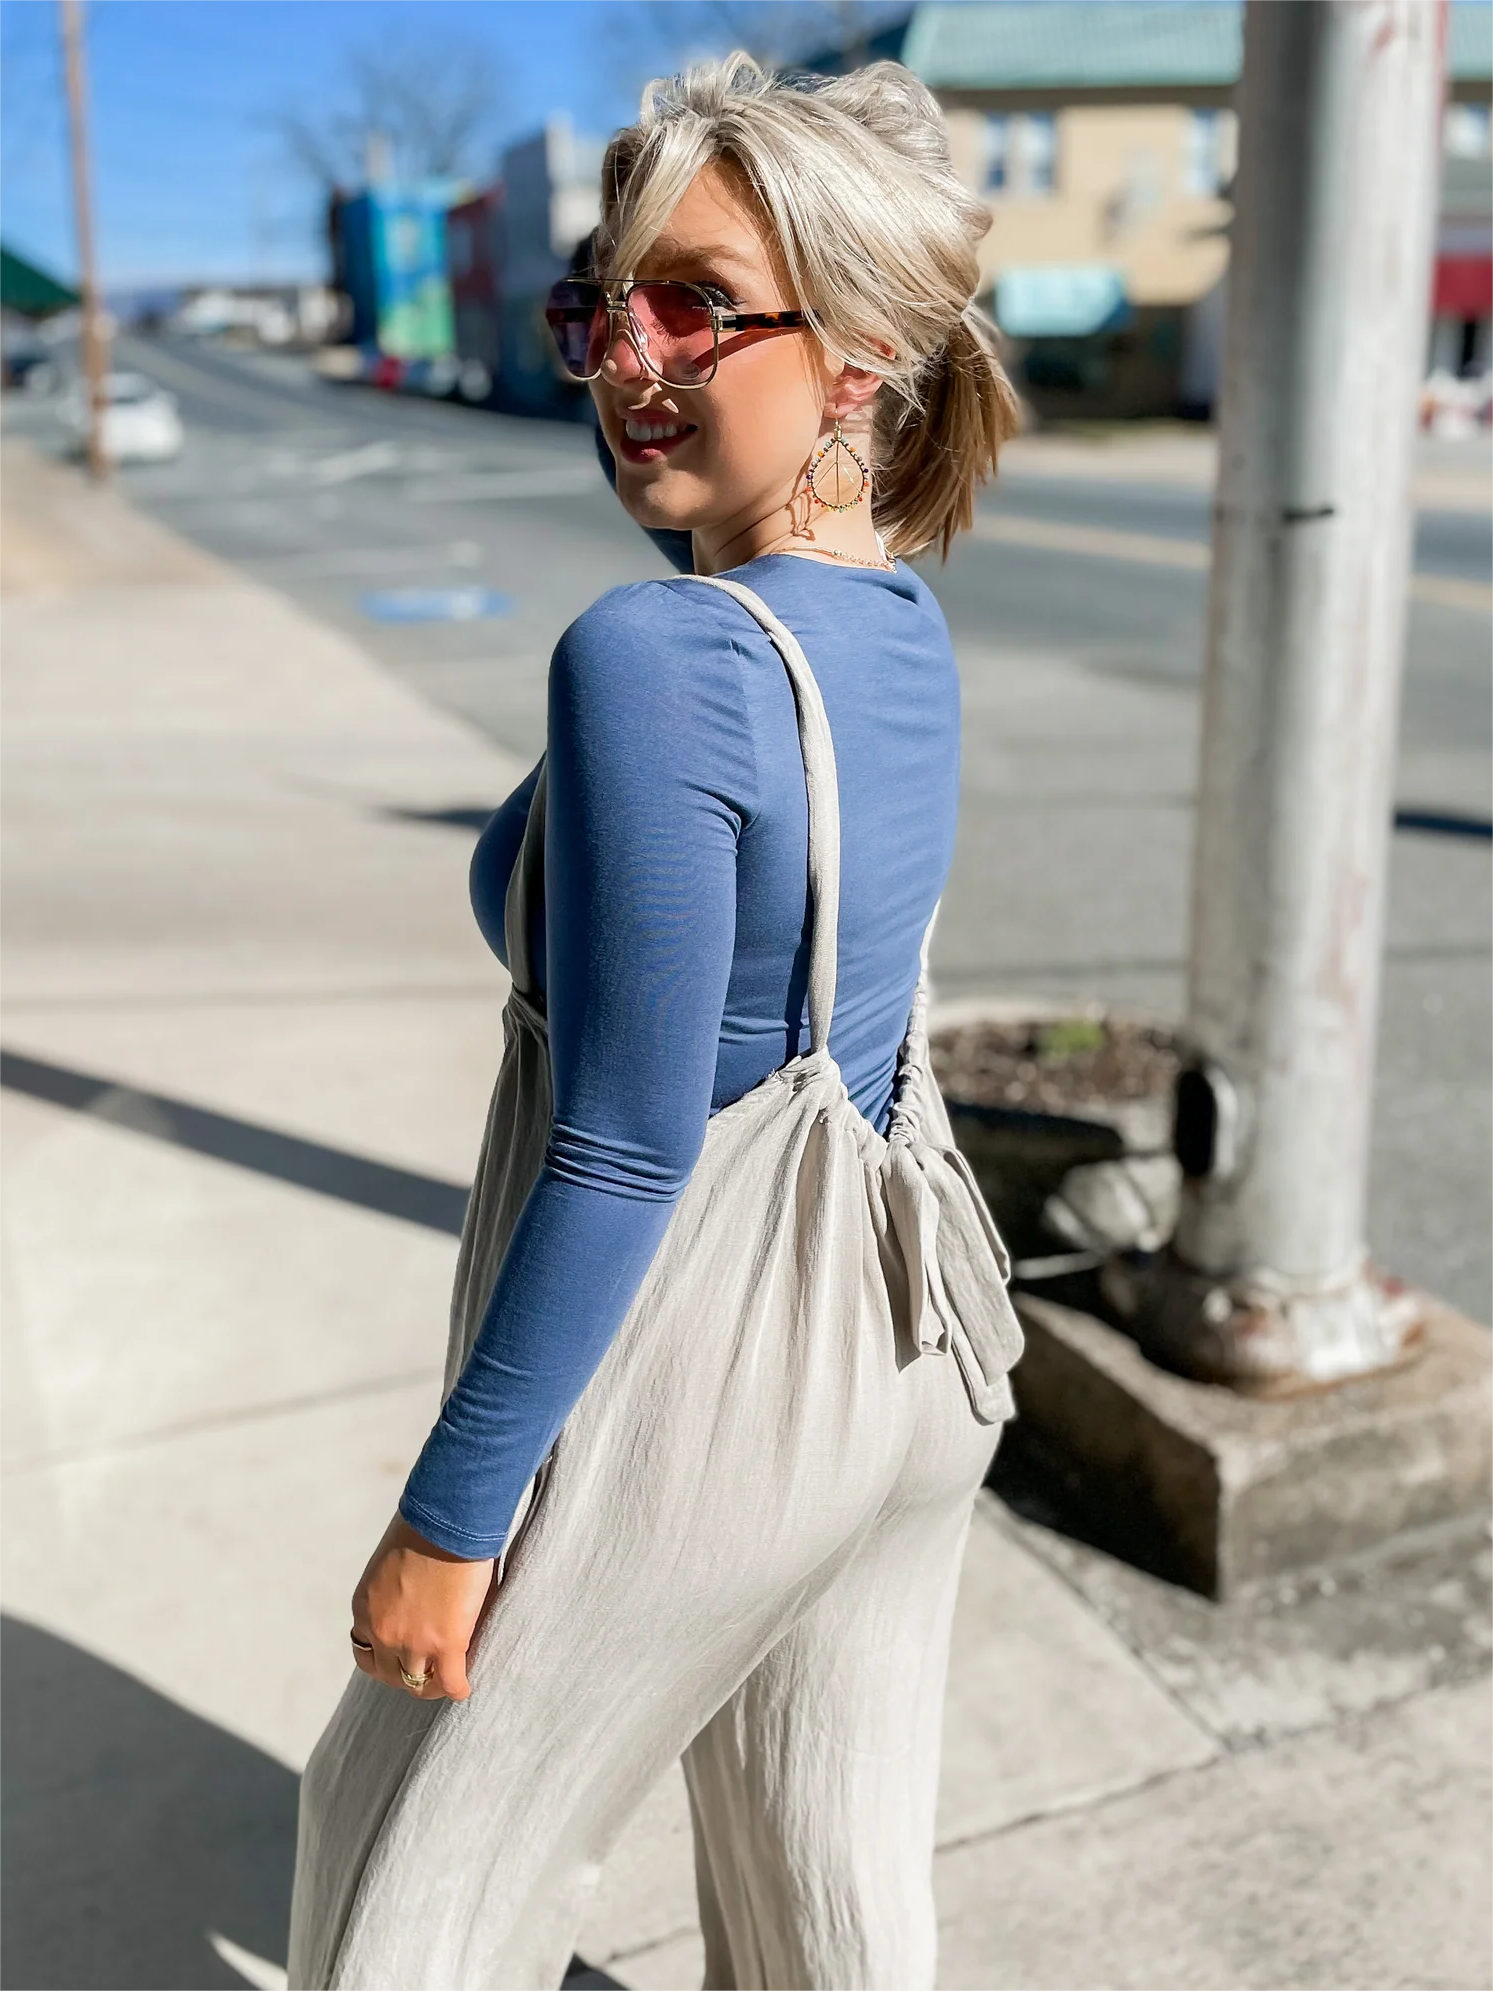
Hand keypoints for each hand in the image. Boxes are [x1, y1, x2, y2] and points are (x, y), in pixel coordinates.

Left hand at [350, 1514, 495, 1700]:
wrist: (446, 1521)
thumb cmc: (423, 1527)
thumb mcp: (389, 1560)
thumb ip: (394, 1586)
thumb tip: (411, 1591)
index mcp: (365, 1608)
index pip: (366, 1648)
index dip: (385, 1653)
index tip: (400, 1650)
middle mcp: (382, 1632)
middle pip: (388, 1674)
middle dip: (404, 1675)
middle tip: (423, 1670)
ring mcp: (414, 1643)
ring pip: (418, 1685)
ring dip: (432, 1685)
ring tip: (445, 1680)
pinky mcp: (447, 1644)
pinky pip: (451, 1683)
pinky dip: (458, 1688)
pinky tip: (464, 1685)